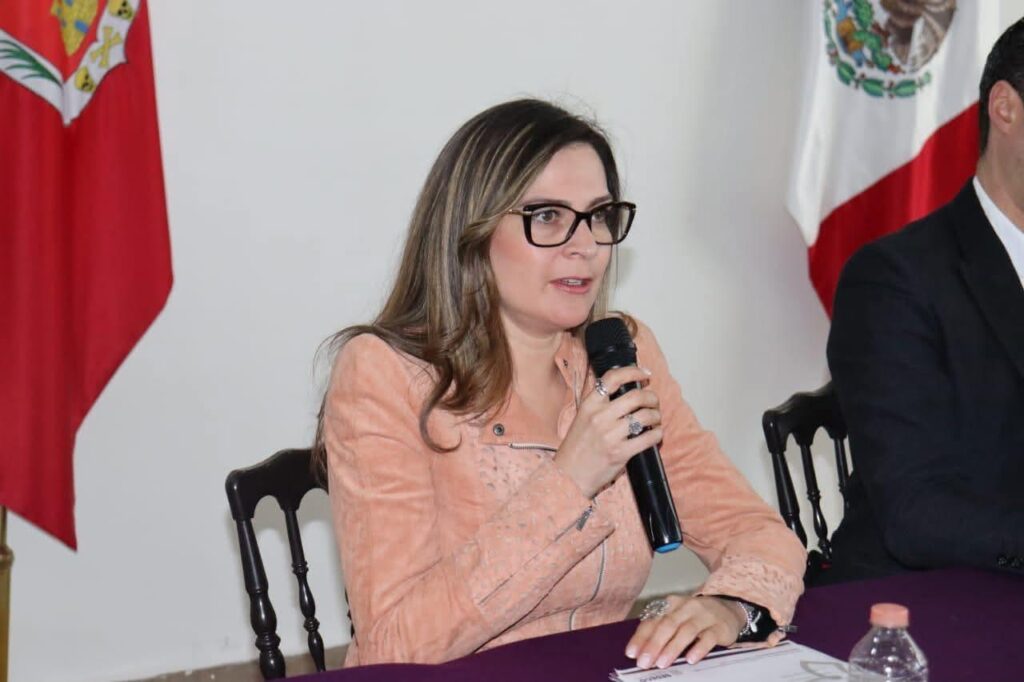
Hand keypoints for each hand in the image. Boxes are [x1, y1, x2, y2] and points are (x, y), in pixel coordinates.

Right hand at [553, 365, 661, 498]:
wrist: (568, 476)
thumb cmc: (576, 448)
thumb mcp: (582, 419)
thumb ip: (599, 405)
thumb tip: (624, 391)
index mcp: (589, 405)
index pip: (613, 378)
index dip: (633, 371)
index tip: (644, 374)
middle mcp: (600, 417)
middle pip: (636, 396)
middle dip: (651, 397)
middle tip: (654, 401)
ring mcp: (610, 435)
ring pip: (646, 416)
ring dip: (656, 416)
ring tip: (655, 419)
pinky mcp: (621, 453)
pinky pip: (649, 438)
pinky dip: (657, 434)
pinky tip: (655, 434)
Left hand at [625, 595, 745, 668]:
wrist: (728, 610)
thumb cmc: (695, 618)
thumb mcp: (676, 619)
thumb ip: (659, 631)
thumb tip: (640, 652)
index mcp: (671, 604)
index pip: (653, 620)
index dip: (641, 637)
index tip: (632, 653)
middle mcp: (686, 607)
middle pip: (667, 625)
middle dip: (654, 644)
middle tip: (644, 663)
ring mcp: (704, 616)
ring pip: (686, 631)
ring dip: (672, 648)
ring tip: (662, 663)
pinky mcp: (719, 627)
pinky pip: (708, 638)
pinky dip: (698, 648)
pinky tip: (690, 660)